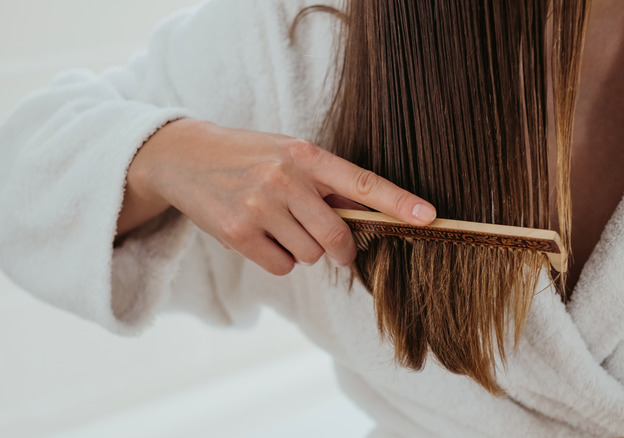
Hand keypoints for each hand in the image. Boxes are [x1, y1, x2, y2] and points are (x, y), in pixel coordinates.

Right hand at [118, 119, 435, 274]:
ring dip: (302, 249)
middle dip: (339, 247)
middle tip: (329, 241)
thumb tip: (366, 212)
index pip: (363, 182)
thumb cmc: (249, 156)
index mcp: (306, 156)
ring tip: (278, 223)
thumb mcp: (290, 154)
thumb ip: (327, 182)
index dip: (398, 202)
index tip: (429, 216)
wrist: (185, 157)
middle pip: (336, 237)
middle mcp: (285, 179)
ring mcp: (260, 206)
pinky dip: (278, 259)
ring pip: (309, 255)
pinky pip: (281, 267)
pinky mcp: (238, 232)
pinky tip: (260, 235)